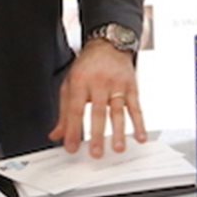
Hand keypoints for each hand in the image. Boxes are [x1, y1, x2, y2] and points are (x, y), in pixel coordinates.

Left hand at [50, 39, 145, 156]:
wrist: (108, 44)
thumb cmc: (87, 66)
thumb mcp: (70, 84)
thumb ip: (64, 112)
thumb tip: (57, 134)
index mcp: (80, 82)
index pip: (75, 110)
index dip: (73, 130)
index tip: (72, 147)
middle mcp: (99, 82)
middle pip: (98, 112)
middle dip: (97, 135)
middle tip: (96, 152)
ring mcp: (117, 84)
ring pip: (118, 111)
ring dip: (119, 131)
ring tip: (118, 147)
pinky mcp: (131, 86)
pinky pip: (136, 106)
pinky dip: (139, 122)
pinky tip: (139, 135)